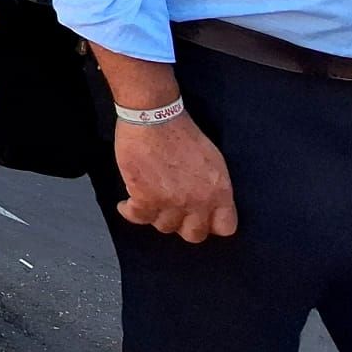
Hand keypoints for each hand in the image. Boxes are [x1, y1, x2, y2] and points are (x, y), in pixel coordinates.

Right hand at [113, 116, 238, 242]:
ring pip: (164, 227)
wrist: (154, 117)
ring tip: (149, 203)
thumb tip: (206, 204)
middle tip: (174, 215)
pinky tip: (125, 205)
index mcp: (219, 191)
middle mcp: (198, 202)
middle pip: (194, 235)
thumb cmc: (182, 131)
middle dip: (184, 226)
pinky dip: (128, 211)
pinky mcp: (144, 198)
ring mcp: (170, 203)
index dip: (212, 225)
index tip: (201, 219)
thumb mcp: (212, 159)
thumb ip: (212, 186)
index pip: (226, 227)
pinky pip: (137, 217)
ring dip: (156, 216)